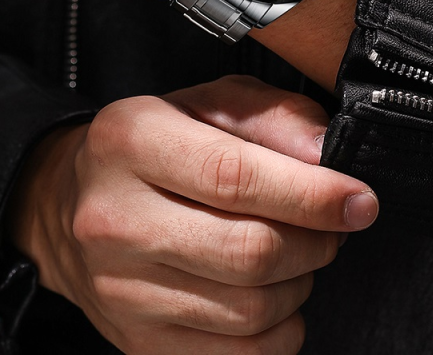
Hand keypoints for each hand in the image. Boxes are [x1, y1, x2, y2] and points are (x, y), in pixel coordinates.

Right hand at [9, 77, 377, 354]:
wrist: (73, 205)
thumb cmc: (158, 144)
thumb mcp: (210, 101)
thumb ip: (274, 115)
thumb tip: (327, 154)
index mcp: (131, 140)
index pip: (234, 177)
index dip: (310, 194)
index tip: (358, 200)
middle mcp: (115, 217)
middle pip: (248, 252)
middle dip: (316, 241)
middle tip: (333, 223)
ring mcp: (121, 288)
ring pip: (249, 309)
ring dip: (302, 282)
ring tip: (300, 250)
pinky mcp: (137, 339)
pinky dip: (281, 328)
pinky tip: (278, 291)